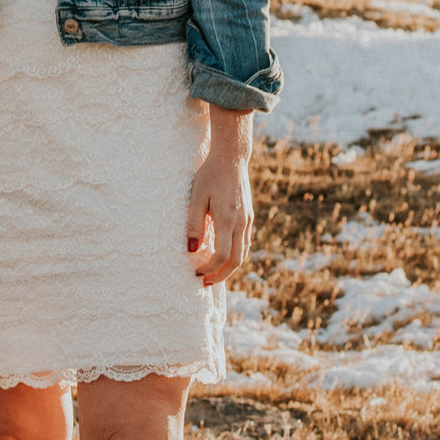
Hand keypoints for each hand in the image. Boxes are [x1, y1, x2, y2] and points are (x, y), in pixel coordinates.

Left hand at [188, 111, 255, 285]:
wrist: (231, 158)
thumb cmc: (210, 175)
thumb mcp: (196, 196)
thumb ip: (194, 223)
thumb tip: (191, 249)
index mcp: (228, 219)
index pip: (222, 255)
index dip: (209, 268)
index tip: (195, 272)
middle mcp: (241, 223)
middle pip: (236, 261)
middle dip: (220, 275)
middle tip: (204, 282)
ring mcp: (247, 221)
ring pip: (242, 254)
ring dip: (228, 267)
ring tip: (211, 272)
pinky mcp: (248, 217)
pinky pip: (244, 243)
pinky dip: (234, 255)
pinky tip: (221, 255)